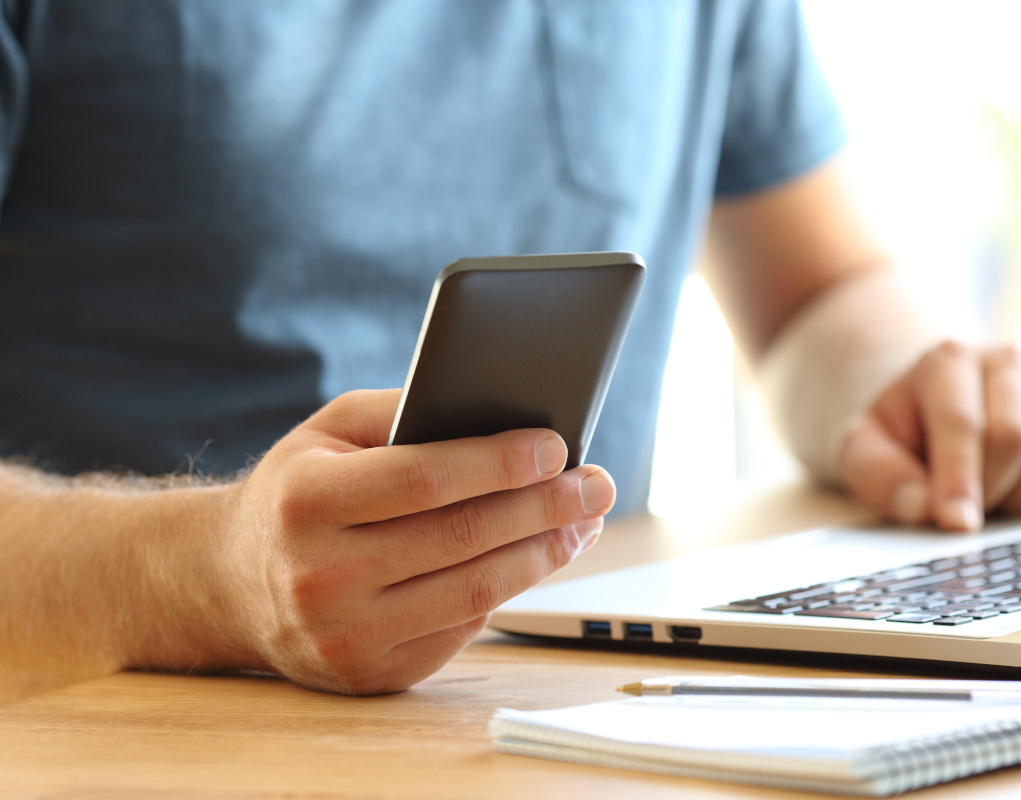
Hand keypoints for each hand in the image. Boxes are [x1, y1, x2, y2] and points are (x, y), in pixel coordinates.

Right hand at [212, 389, 613, 693]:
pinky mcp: (372, 673)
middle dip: (544, 506)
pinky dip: (510, 587)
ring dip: (545, 552)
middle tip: (596, 484)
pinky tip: (538, 555)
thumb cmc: (297, 491)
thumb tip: (500, 411)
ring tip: (584, 521)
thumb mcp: (329, 432)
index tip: (557, 445)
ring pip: (475, 591)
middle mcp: (318, 576)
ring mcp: (345, 635)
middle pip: (461, 537)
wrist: (231, 585)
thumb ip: (404, 412)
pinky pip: (463, 627)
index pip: (423, 479)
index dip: (498, 462)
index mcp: (304, 501)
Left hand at [836, 342, 1020, 530]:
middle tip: (964, 509)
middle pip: (1015, 437)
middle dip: (988, 489)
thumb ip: (880, 474)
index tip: (956, 523)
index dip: (959, 478)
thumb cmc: (903, 434)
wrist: (939, 410)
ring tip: (991, 496)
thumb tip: (923, 507)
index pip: (962, 422)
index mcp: (949, 360)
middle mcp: (1009, 361)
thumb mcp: (866, 448)